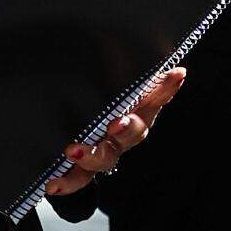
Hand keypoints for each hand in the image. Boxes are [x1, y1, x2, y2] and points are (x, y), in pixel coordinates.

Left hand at [47, 61, 185, 196]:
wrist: (67, 136)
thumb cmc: (91, 101)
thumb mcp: (102, 82)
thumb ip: (113, 65)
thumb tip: (127, 46)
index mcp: (134, 109)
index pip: (155, 95)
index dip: (166, 87)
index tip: (177, 74)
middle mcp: (124, 134)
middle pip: (135, 132)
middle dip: (127, 127)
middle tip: (117, 123)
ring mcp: (106, 153)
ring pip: (106, 158)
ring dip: (92, 155)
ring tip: (73, 150)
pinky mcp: (83, 171)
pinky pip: (78, 180)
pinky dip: (66, 183)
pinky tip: (52, 184)